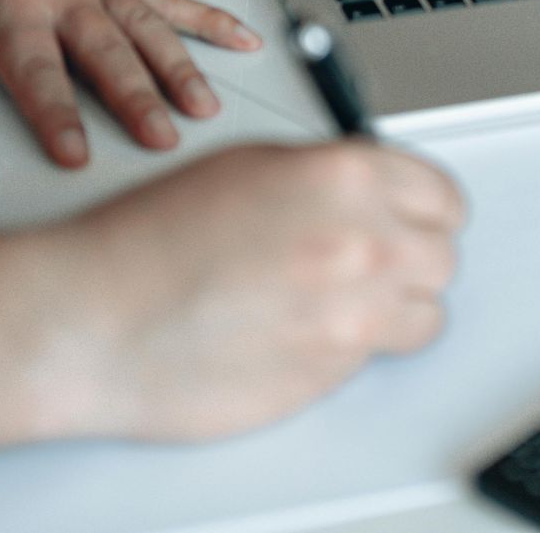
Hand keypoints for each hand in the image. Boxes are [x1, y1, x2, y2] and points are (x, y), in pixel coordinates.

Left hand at [0, 0, 261, 166]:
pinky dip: (209, 18)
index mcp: (6, 1)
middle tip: (162, 138)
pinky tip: (244, 40)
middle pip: (107, 50)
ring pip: (148, 26)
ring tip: (204, 107)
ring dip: (180, 66)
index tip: (78, 152)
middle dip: (138, 95)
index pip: (35, 68)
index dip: (56, 113)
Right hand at [0, 142, 465, 493]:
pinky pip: (370, 359)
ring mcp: (353, 315)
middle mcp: (364, 243)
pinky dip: (347, 348)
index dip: (426, 207)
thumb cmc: (148, 240)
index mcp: (347, 177)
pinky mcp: (331, 374)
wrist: (96, 318)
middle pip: (443, 258)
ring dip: (394, 309)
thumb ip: (328, 177)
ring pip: (424, 316)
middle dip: (412, 257)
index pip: (444, 196)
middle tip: (370, 259)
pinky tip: (296, 331)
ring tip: (338, 301)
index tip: (416, 215)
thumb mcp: (249, 165)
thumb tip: (370, 192)